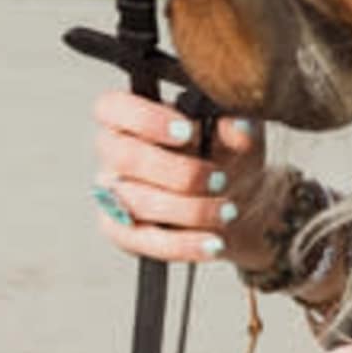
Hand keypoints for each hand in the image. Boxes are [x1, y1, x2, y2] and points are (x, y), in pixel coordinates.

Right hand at [89, 86, 259, 267]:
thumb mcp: (240, 137)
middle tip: (219, 179)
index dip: (144, 119)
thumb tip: (238, 126)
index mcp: (131, 117)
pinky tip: (214, 243)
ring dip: (190, 210)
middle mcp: (114, 153)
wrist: (236, 203)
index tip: (188, 131)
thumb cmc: (228, 158)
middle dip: (176, 171)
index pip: (111, 108)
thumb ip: (238, 127)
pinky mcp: (121, 232)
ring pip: (137, 203)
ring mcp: (113, 195)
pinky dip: (183, 244)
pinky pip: (142, 242)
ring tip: (229, 212)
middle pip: (123, 157)